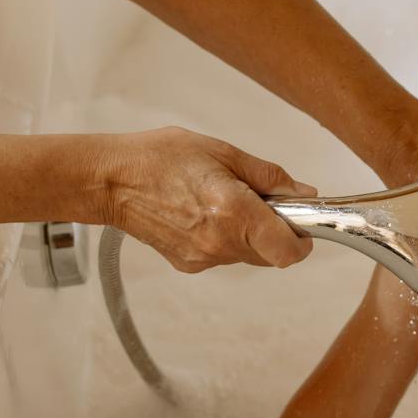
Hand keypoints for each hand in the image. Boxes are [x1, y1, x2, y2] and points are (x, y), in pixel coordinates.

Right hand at [99, 126, 318, 272]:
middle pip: (271, 256)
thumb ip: (269, 177)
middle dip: (276, 232)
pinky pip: (222, 256)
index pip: (288, 251)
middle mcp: (221, 243)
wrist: (113, 180)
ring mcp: (203, 258)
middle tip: (261, 201)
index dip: (302, 239)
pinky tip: (204, 213)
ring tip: (224, 201)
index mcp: (234, 213)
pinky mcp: (187, 264)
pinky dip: (225, 239)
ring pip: (247, 256)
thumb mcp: (224, 153)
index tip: (300, 221)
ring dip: (250, 235)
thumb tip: (303, 193)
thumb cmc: (162, 158)